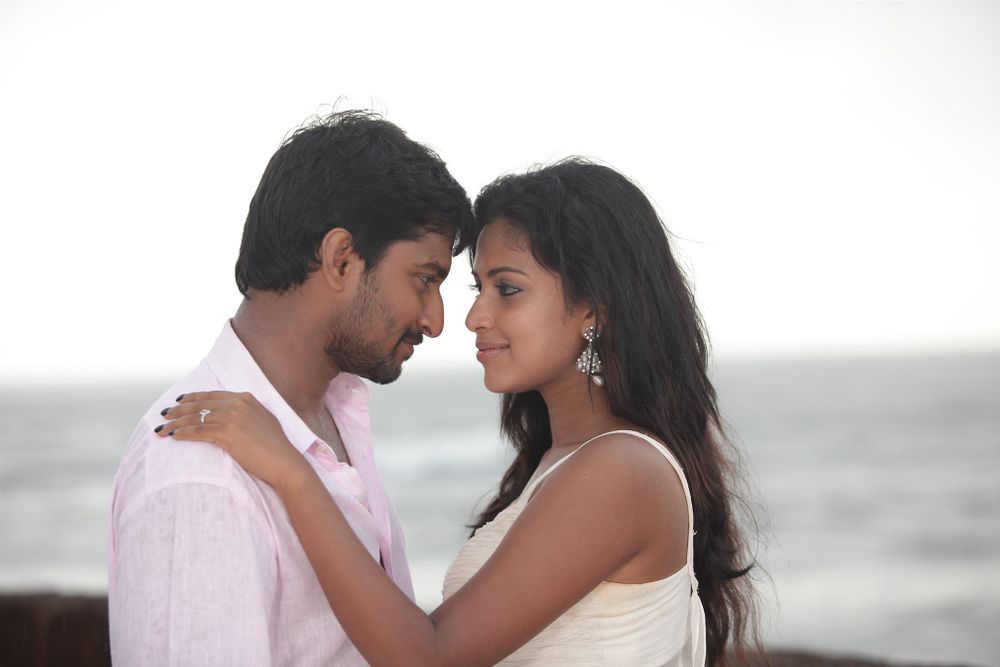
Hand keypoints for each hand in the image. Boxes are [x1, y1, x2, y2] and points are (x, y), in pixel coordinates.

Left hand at [156, 391, 311, 492]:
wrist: (284, 462)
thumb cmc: (275, 447)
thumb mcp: (263, 421)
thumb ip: (246, 413)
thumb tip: (231, 415)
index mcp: (246, 398)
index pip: (212, 395)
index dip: (192, 397)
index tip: (179, 401)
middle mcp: (237, 404)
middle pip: (200, 405)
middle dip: (178, 410)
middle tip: (164, 414)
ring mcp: (232, 417)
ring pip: (195, 418)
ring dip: (175, 424)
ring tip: (162, 429)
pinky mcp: (226, 433)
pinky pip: (198, 431)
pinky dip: (182, 434)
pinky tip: (173, 437)